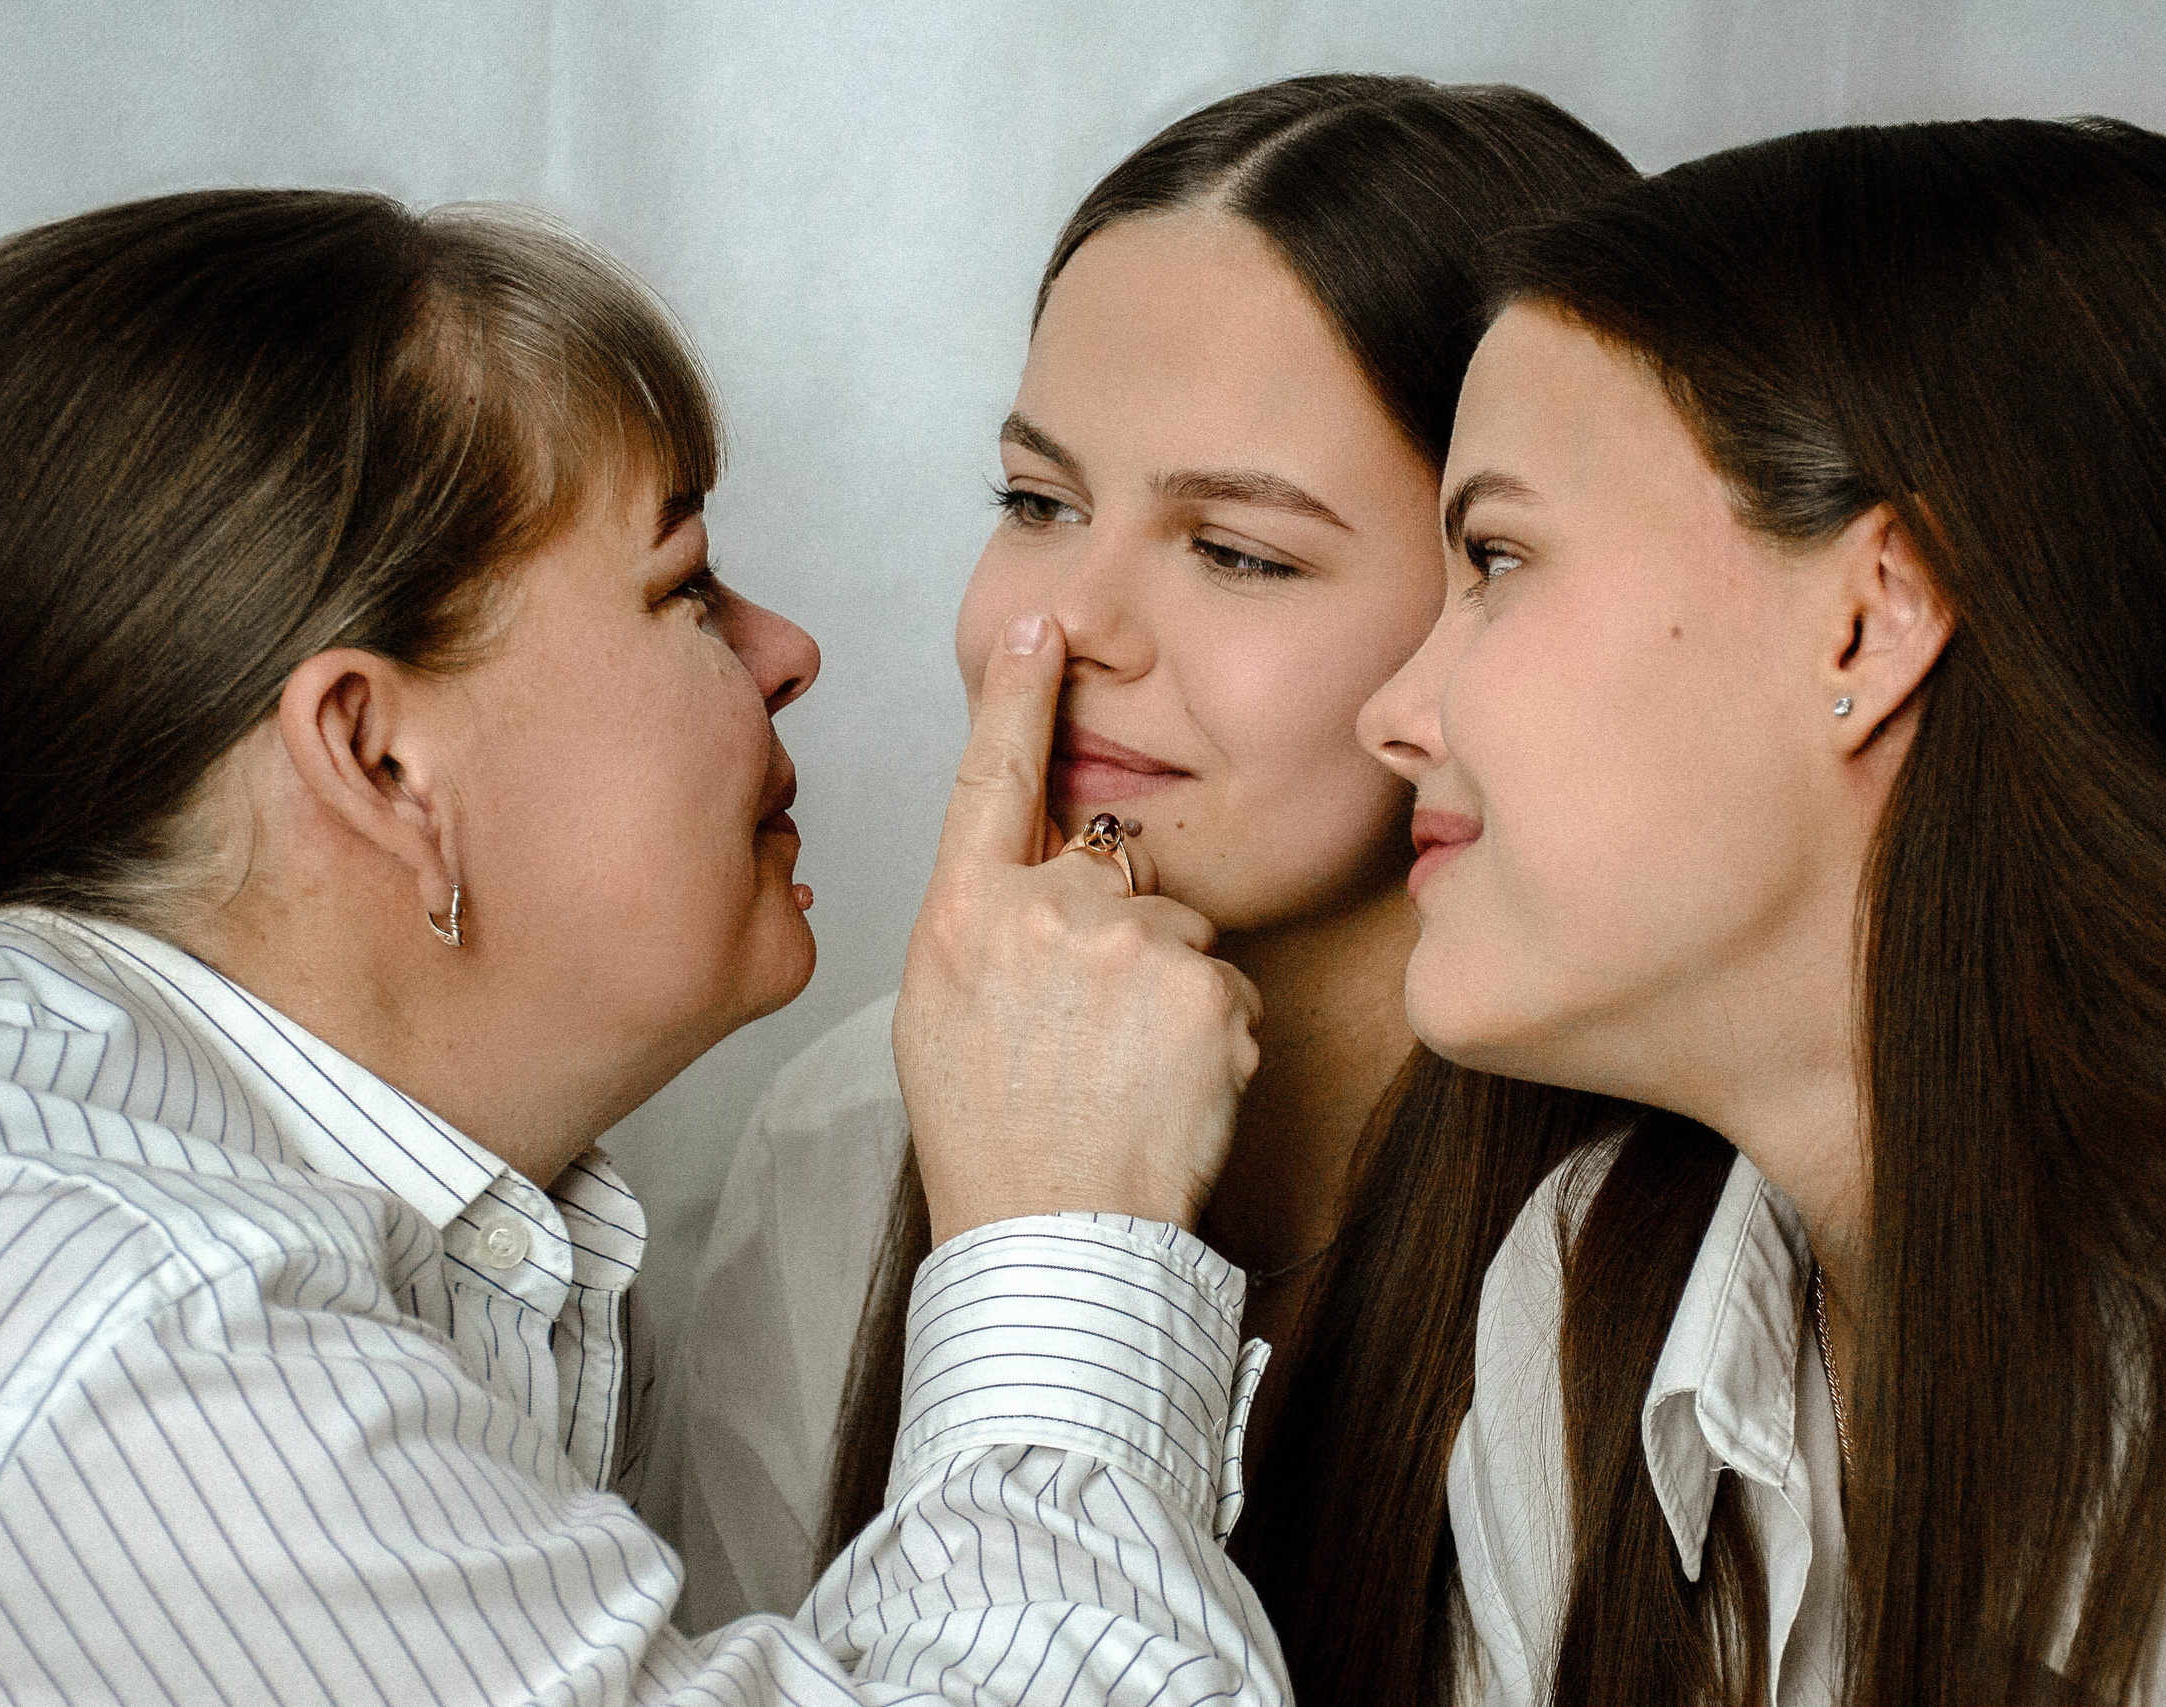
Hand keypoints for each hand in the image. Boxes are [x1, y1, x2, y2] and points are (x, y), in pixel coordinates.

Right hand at [895, 612, 1262, 1241]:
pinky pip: (1223, 988)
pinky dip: (1211, 1036)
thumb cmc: (991, 1138)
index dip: (1019, 699)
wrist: (1054, 1234)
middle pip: (1111, 876)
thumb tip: (1027, 892)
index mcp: (963, 913)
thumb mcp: (942, 1014)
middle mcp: (1045, 910)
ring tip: (1123, 1076)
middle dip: (1117, 939)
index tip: (1043, 631)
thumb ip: (985, 928)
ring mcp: (1130, 945)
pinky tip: (1168, 1090)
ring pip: (1177, 937)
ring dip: (1168, 993)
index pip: (993, 778)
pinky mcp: (1205, 987)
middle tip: (1087, 1039)